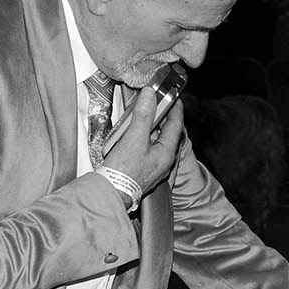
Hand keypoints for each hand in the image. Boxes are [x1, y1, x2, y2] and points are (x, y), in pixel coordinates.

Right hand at [100, 83, 185, 197]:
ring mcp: (155, 166)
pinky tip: (133, 134)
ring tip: (144, 114)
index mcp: (167, 153)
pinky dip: (144, 137)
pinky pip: (148, 148)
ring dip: (151, 126)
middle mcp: (164, 160)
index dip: (176, 108)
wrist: (112, 192)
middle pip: (168, 132)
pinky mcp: (144, 169)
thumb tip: (150, 96)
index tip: (174, 95)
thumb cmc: (124, 170)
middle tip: (158, 102)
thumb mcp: (134, 138)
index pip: (176, 125)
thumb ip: (143, 116)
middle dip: (163, 116)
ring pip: (157, 140)